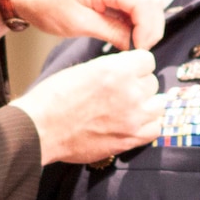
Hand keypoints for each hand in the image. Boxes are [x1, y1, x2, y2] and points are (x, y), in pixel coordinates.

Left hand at [0, 0, 164, 49]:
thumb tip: (133, 44)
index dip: (148, 29)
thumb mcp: (78, 24)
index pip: (146, 3)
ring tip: (132, 44)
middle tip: (138, 50)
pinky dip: (136, 21)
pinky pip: (134, 5)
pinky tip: (125, 36)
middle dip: (151, 28)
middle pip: (153, 1)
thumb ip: (111, 31)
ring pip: (147, 2)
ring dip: (145, 25)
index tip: (139, 49)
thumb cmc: (46, 4)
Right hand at [9, 50, 164, 164]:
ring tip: (130, 108)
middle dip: (140, 85)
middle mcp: (129, 91)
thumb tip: (127, 71)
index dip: (137, 66)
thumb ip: (111, 69)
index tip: (130, 72)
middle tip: (122, 93)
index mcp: (116, 70)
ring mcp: (133, 117)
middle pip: (152, 82)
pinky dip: (147, 125)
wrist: (40, 128)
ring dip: (147, 105)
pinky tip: (133, 123)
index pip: (148, 60)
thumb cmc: (54, 98)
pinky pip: (155, 128)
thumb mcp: (83, 69)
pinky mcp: (131, 139)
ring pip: (158, 104)